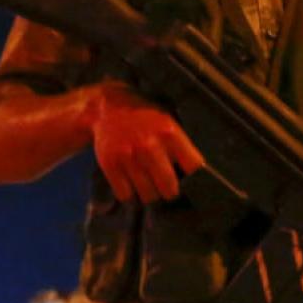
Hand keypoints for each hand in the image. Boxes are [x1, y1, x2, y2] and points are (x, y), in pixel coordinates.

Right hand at [86, 82, 203, 203]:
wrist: (107, 107)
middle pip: (170, 188)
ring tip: (148, 184)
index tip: (191, 181)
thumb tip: (195, 175)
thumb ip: (179, 145)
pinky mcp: (110, 164)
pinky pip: (125, 194)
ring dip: (150, 194)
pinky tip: (131, 183)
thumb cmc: (144, 117)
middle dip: (170, 191)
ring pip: (148, 195)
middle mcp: (150, 145)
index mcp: (169, 132)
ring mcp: (128, 155)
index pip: (193, 166)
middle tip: (167, 188)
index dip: (194, 178)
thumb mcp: (167, 121)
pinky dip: (129, 193)